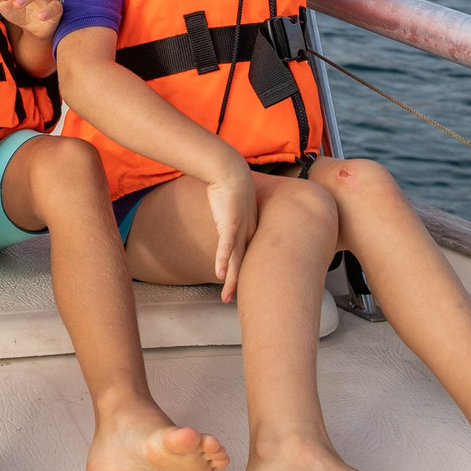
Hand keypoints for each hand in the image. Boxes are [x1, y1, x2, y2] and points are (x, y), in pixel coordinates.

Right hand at [204, 158, 257, 302]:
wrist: (230, 169)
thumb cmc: (231, 184)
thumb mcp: (233, 204)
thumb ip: (231, 214)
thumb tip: (226, 216)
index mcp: (250, 230)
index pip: (248, 258)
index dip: (244, 275)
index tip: (241, 288)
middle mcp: (248, 233)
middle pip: (244, 264)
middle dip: (238, 285)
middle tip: (233, 302)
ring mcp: (240, 229)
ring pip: (235, 261)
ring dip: (231, 281)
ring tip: (227, 298)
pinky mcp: (230, 223)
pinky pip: (225, 247)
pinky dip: (222, 261)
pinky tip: (219, 275)